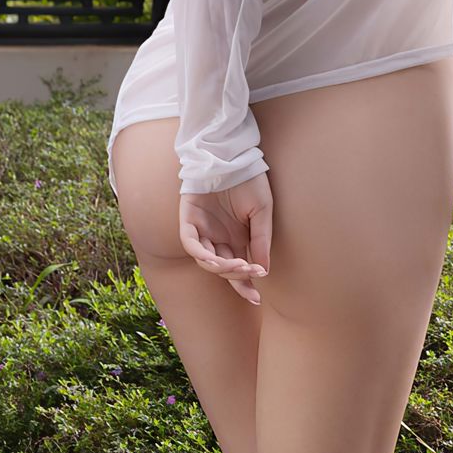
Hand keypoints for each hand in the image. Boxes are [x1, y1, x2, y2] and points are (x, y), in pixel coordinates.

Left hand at [178, 174, 271, 305]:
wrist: (232, 155)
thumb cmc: (249, 180)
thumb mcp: (261, 211)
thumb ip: (260, 240)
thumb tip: (263, 270)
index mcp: (236, 238)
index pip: (238, 268)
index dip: (245, 285)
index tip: (256, 298)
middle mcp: (218, 237)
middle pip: (222, 268)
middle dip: (236, 276)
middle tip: (250, 273)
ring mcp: (202, 229)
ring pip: (206, 260)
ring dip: (220, 267)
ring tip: (236, 264)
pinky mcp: (188, 219)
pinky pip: (190, 243)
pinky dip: (200, 254)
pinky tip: (214, 259)